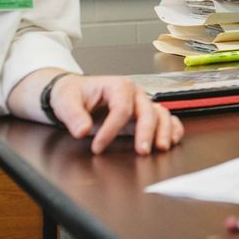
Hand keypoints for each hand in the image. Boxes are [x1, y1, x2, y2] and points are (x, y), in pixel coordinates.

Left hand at [50, 74, 184, 154]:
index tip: (97, 147)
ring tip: (161, 147)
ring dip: (164, 131)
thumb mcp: (66, 101)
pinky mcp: (144, 115)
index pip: (121, 109)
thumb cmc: (73, 94)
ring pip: (161, 114)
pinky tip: (171, 140)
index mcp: (118, 86)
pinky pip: (165, 119)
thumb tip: (83, 130)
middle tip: (141, 152)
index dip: (111, 130)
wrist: (75, 93)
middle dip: (146, 132)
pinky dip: (172, 128)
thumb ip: (73, 115)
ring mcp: (142, 104)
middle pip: (147, 112)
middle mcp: (135, 93)